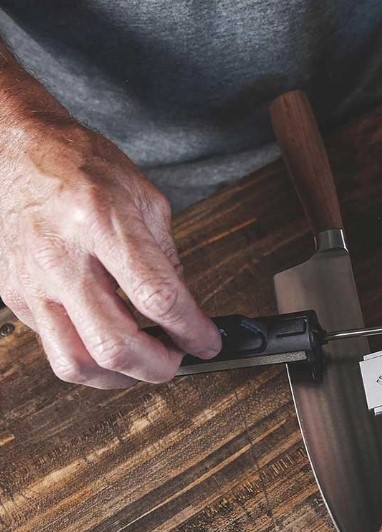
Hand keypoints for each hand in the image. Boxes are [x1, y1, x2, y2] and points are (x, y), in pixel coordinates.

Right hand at [0, 83, 220, 388]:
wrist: (16, 150)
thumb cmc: (82, 166)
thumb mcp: (145, 199)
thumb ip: (167, 259)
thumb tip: (185, 309)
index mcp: (103, 223)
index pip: (157, 297)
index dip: (191, 330)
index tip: (208, 342)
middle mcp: (63, 257)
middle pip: (114, 344)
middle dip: (158, 366)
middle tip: (178, 358)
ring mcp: (33, 281)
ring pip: (76, 362)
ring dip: (121, 377)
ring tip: (144, 363)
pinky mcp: (16, 296)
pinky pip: (54, 347)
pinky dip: (91, 359)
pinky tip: (110, 345)